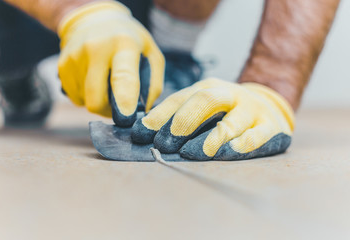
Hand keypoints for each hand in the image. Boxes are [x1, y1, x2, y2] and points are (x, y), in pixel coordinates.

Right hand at [58, 1, 163, 125]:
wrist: (94, 19)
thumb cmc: (129, 41)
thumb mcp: (151, 54)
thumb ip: (153, 84)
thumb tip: (143, 113)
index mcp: (123, 45)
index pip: (122, 76)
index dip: (124, 100)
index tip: (126, 117)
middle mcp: (95, 49)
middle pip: (96, 99)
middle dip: (108, 111)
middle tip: (119, 105)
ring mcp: (75, 57)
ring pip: (85, 101)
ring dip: (98, 101)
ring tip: (106, 83)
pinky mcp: (62, 65)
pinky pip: (75, 97)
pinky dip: (86, 96)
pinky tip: (94, 80)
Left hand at [131, 78, 294, 160]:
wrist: (269, 106)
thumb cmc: (226, 112)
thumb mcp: (203, 108)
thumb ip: (179, 118)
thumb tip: (144, 134)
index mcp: (208, 88)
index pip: (180, 99)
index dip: (159, 116)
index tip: (140, 134)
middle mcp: (229, 95)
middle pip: (205, 101)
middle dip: (182, 122)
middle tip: (163, 143)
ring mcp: (251, 110)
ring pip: (231, 121)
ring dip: (210, 138)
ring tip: (191, 152)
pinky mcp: (271, 127)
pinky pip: (255, 137)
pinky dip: (239, 146)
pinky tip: (224, 154)